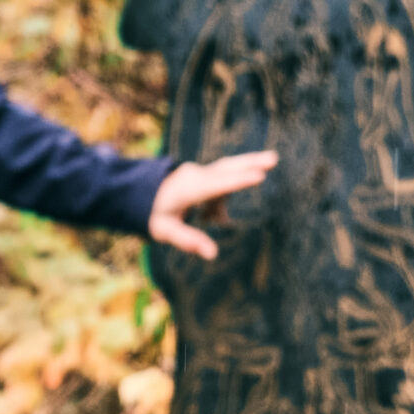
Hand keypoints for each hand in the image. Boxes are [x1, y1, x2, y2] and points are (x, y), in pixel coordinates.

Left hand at [148, 151, 277, 259]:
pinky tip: (211, 218)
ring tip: (271, 161)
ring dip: (247, 167)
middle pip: (226, 169)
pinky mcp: (204, 176)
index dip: (237, 181)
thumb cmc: (154, 214)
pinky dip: (226, 194)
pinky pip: (220, 183)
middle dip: (250, 164)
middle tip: (273, 159)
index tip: (258, 177)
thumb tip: (212, 254)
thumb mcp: (164, 231)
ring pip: (227, 169)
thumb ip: (187, 240)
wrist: (140, 193)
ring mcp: (200, 174)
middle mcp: (196, 177)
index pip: (216, 185)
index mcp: (187, 190)